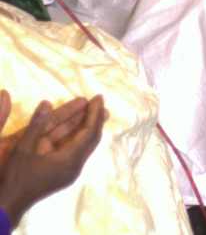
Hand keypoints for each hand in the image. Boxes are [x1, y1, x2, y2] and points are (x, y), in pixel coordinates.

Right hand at [0, 91, 105, 226]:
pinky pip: (77, 151)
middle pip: (91, 138)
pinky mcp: (64, 174)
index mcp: (69, 160)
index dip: (94, 113)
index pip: (89, 132)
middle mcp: (75, 166)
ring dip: (88, 126)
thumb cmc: (14, 177)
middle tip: (99, 100)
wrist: (7, 205)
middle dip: (96, 118)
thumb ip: (36, 125)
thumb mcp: (22, 149)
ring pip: (85, 145)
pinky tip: (78, 127)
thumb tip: (46, 102)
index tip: (98, 97)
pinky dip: (78, 137)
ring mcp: (70, 171)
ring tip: (94, 109)